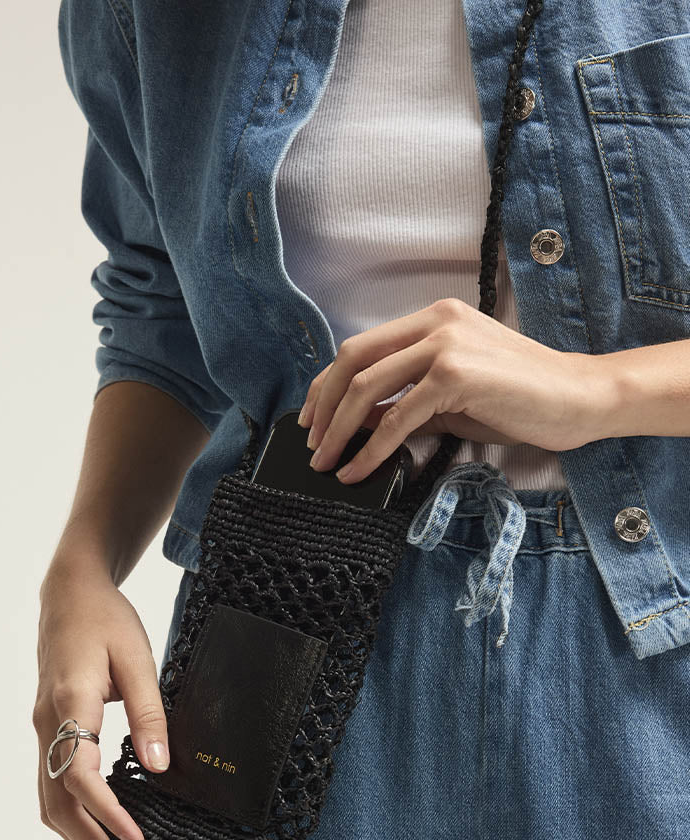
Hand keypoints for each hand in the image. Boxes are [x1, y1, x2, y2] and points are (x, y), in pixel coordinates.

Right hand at [33, 564, 170, 839]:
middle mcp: (48, 723)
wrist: (70, 594)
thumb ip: (150, 713)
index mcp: (71, 704)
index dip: (108, 816)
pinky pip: (53, 782)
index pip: (81, 777)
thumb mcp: (138, 659)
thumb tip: (160, 766)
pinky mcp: (49, 728)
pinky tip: (102, 824)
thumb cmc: (106, 620)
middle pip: (59, 802)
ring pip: (51, 799)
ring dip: (82, 835)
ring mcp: (43, 728)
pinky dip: (74, 813)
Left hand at [298, 297, 615, 482]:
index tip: (311, 418)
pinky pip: (398, 416)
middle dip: (323, 406)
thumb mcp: (450, 399)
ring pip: (367, 386)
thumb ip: (404, 403)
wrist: (578, 399)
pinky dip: (372, 448)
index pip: (359, 347)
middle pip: (352, 360)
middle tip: (311, 443)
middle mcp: (435, 321)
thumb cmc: (519, 400)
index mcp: (432, 318)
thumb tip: (360, 425)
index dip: (326, 384)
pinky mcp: (457, 374)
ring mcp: (446, 343)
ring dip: (339, 429)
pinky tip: (359, 470)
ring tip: (326, 462)